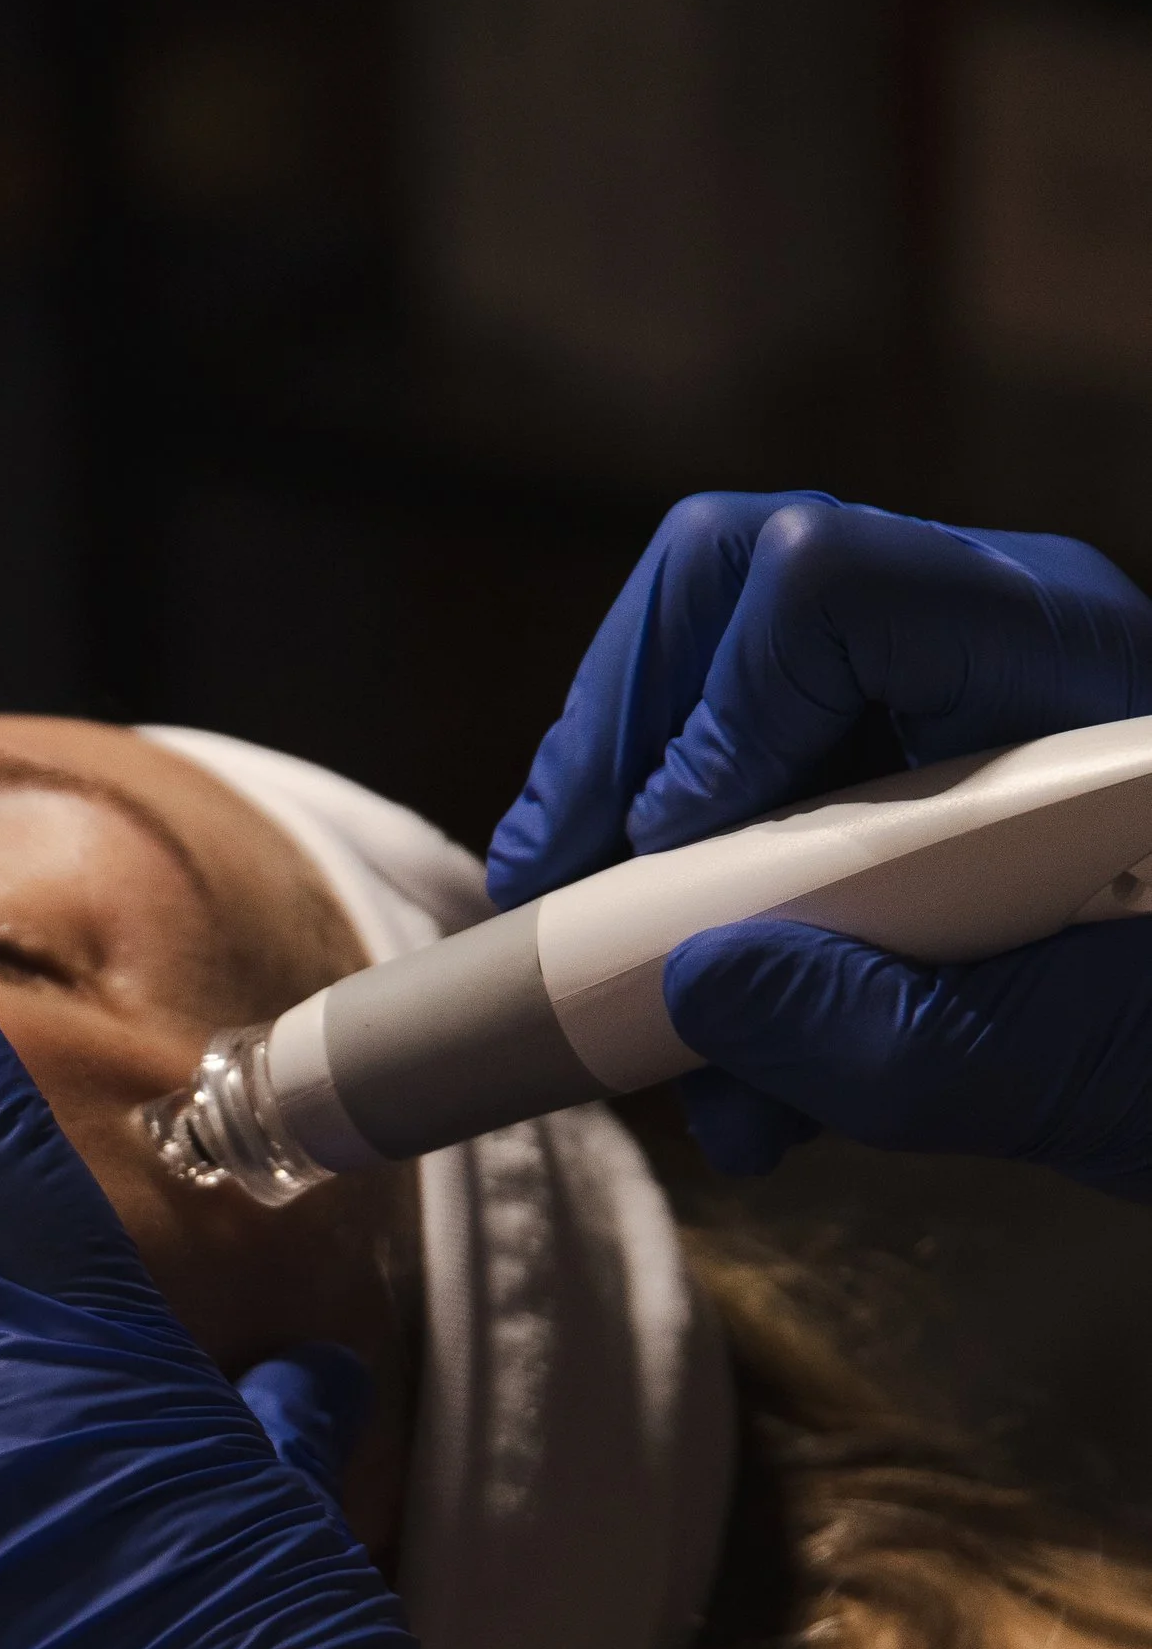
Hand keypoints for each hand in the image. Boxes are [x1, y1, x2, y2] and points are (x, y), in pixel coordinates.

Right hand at [488, 491, 1151, 1182]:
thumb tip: (695, 988)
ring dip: (634, 843)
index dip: (711, 724)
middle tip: (570, 894)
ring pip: (697, 673)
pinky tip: (719, 1043)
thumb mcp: (1078, 1066)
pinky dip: (689, 905)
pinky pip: (734, 776)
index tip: (678, 872)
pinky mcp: (893, 759)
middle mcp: (983, 628)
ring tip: (645, 1017)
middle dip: (614, 747)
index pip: (819, 585)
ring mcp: (930, 682)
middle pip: (721, 582)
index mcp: (1052, 654)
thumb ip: (891, 1038)